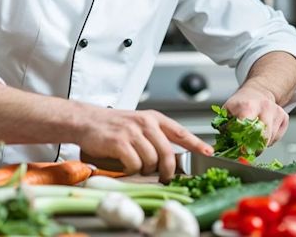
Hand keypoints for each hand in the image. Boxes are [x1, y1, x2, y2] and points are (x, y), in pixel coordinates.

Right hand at [77, 107, 212, 182]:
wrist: (87, 121)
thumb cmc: (114, 125)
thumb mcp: (139, 124)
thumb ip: (155, 136)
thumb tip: (171, 158)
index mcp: (153, 118)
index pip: (180, 131)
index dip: (195, 143)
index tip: (208, 152)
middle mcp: (145, 123)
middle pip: (167, 153)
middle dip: (168, 170)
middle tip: (165, 177)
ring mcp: (133, 132)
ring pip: (151, 161)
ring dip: (145, 169)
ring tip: (136, 165)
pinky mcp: (120, 142)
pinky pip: (135, 164)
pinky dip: (131, 170)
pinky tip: (125, 164)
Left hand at [223, 79, 288, 146]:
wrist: (258, 92)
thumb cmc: (242, 103)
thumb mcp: (228, 110)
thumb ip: (224, 126)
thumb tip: (220, 145)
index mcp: (249, 105)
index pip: (247, 127)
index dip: (242, 140)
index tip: (238, 148)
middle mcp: (265, 107)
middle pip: (262, 136)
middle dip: (253, 147)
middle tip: (246, 150)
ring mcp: (276, 112)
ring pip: (270, 139)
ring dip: (260, 144)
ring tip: (252, 139)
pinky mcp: (284, 118)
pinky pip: (276, 138)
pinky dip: (269, 140)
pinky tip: (262, 133)